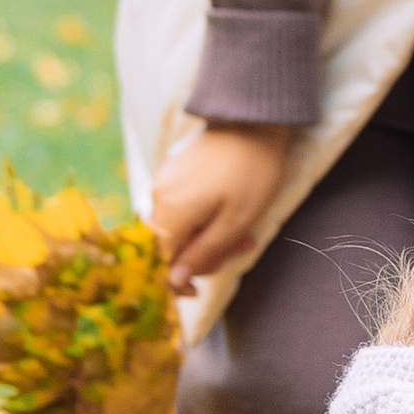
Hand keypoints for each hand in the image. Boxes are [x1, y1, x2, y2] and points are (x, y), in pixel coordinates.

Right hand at [151, 124, 292, 292]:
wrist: (254, 121)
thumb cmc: (251, 173)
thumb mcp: (235, 222)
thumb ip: (203, 254)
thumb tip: (174, 281)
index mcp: (171, 211)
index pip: (161, 261)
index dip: (178, 280)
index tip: (198, 291)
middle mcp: (158, 196)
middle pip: (169, 245)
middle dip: (202, 255)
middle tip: (242, 246)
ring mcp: (165, 182)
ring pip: (177, 227)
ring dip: (206, 237)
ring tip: (243, 231)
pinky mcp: (174, 173)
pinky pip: (181, 208)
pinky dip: (203, 218)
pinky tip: (229, 212)